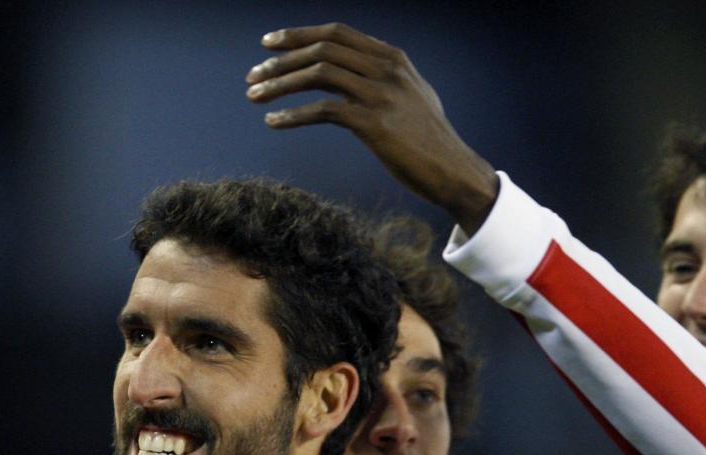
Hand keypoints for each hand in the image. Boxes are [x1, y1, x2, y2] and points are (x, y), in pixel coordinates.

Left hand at [246, 23, 497, 229]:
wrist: (452, 170)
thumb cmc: (428, 138)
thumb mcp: (412, 94)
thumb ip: (384, 76)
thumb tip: (356, 66)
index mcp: (392, 57)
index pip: (336, 33)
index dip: (298, 34)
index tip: (269, 43)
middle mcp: (386, 69)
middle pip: (321, 49)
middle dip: (281, 60)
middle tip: (253, 75)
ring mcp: (380, 94)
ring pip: (317, 74)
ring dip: (279, 84)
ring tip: (253, 96)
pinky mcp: (373, 124)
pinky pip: (322, 111)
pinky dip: (292, 115)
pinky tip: (273, 121)